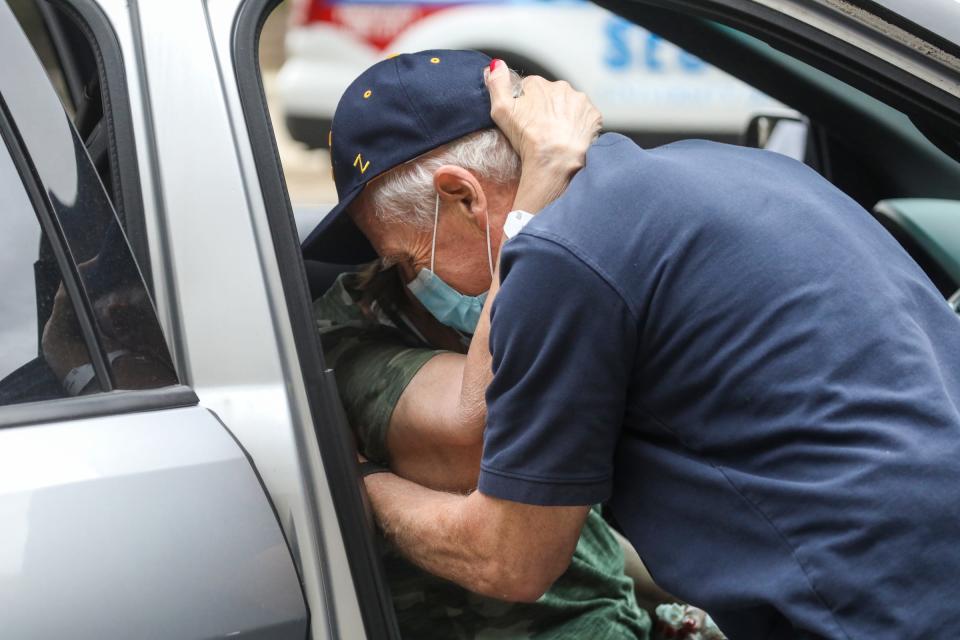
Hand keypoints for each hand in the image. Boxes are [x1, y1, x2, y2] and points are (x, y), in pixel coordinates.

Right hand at [485, 60, 601, 210]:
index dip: (526, 104)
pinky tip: (571, 137)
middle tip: (541, 129)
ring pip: (570, 106)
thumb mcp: (501, 110)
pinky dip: (579, 126)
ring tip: (557, 135)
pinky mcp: (593, 115)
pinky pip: (585, 118)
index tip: (526, 119)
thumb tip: (496, 64)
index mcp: (538, 84)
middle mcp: (561, 87)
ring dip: (564, 116)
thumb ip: (497, 84)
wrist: (556, 159)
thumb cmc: (528, 138)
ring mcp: (580, 101)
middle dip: (547, 109)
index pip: (531, 88)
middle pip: (552, 96)